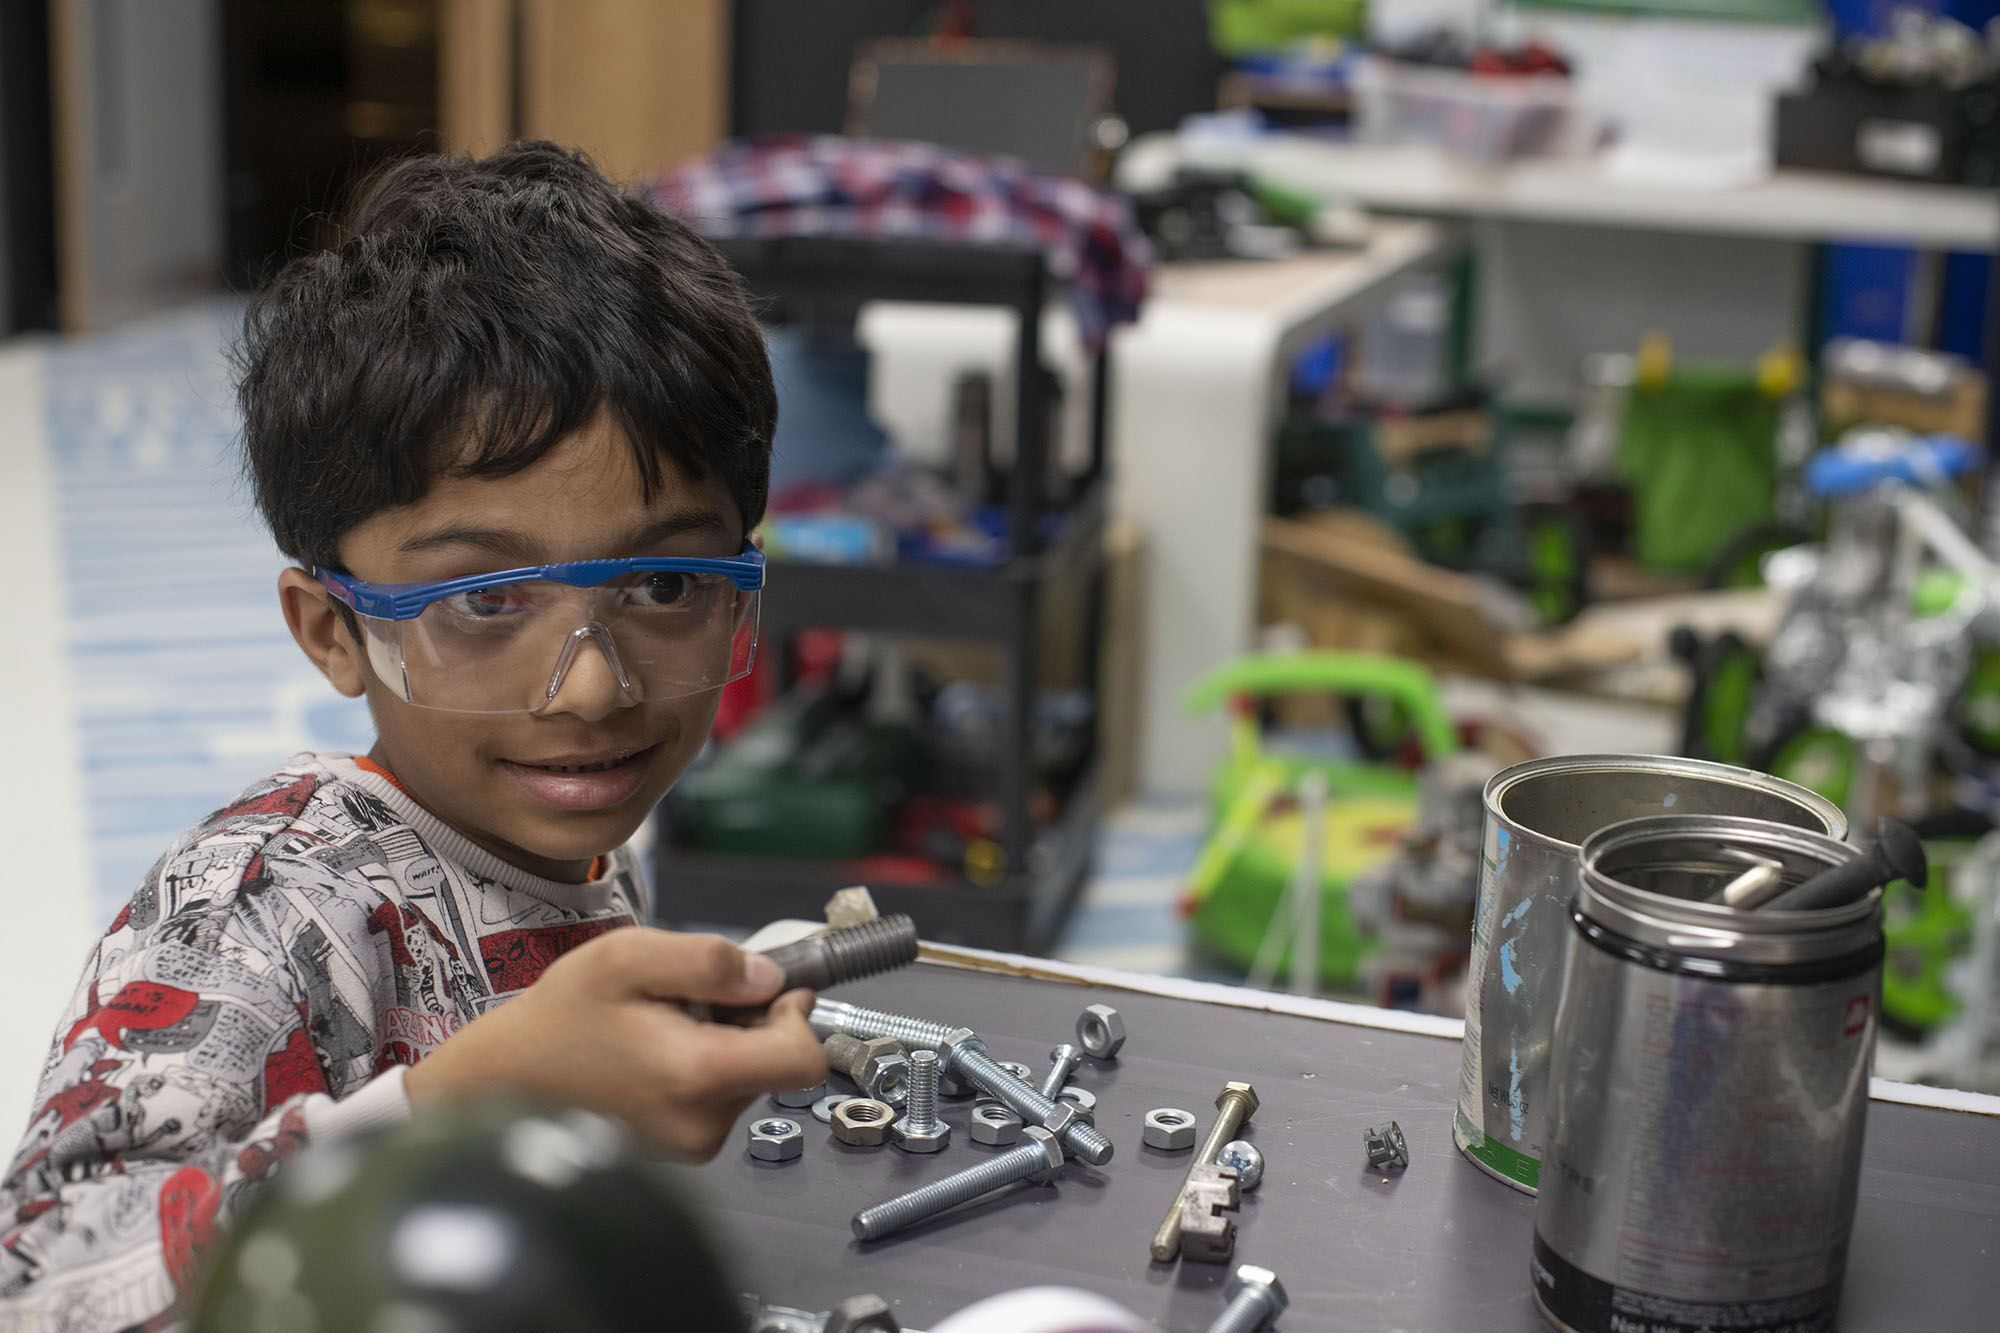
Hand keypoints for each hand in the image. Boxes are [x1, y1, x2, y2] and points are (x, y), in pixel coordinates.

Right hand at [404, 927, 824, 1159]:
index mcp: (697, 1078)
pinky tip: (652, 1052)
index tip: (766, 989)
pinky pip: (719, 1097)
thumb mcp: (628, 959)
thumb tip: (770, 979)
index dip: (796, 1015)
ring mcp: (692, 1145)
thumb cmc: (559, 1019)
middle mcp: (704, 1125)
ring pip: (747, 1078)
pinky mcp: (681, 1150)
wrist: (502, 1083)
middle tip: (686, 999)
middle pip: (774, 1064)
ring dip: (721, 1043)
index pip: (803, 1060)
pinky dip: (701, 1067)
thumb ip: (707, 961)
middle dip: (747, 1022)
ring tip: (659, 1026)